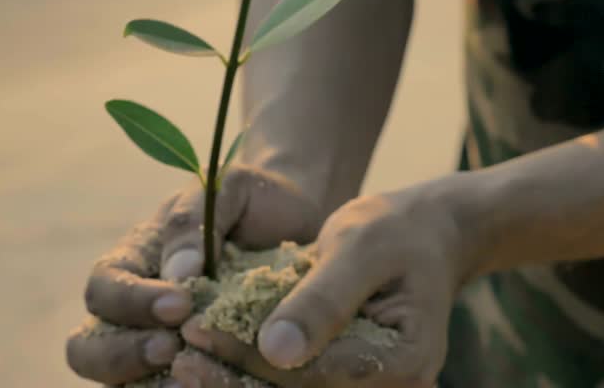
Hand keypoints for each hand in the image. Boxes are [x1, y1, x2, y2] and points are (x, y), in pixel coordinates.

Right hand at [65, 165, 323, 384]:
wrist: (300, 223)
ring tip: (189, 382)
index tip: (180, 304)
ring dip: (150, 386)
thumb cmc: (255, 202)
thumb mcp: (227, 191)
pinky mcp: (197, 370)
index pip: (103, 289)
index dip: (129, 302)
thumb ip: (193, 221)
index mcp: (132, 264)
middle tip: (171, 348)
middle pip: (89, 349)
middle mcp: (132, 313)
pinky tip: (220, 386)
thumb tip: (177, 272)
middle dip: (123, 354)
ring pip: (124, 383)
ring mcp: (157, 347)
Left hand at [174, 183, 469, 387]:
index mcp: (403, 359)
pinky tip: (210, 363)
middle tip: (177, 361)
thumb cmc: (394, 230)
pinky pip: (296, 386)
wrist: (427, 237)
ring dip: (236, 384)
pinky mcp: (347, 380)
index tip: (194, 333)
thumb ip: (320, 299)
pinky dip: (251, 375)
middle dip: (233, 381)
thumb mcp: (357, 247)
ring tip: (183, 365)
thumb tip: (275, 352)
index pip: (311, 373)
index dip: (247, 357)